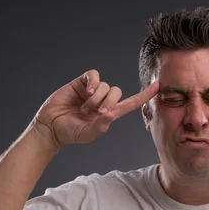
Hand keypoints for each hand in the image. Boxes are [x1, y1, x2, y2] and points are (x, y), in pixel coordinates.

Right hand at [33, 69, 159, 147]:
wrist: (51, 126)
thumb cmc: (71, 132)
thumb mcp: (88, 133)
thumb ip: (101, 126)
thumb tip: (110, 114)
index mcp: (110, 113)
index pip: (131, 103)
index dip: (144, 95)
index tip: (158, 86)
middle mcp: (104, 100)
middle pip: (117, 92)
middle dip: (109, 102)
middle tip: (95, 112)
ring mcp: (93, 91)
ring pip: (105, 85)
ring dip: (96, 98)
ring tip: (83, 108)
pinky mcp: (82, 83)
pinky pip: (94, 76)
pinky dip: (92, 83)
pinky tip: (85, 93)